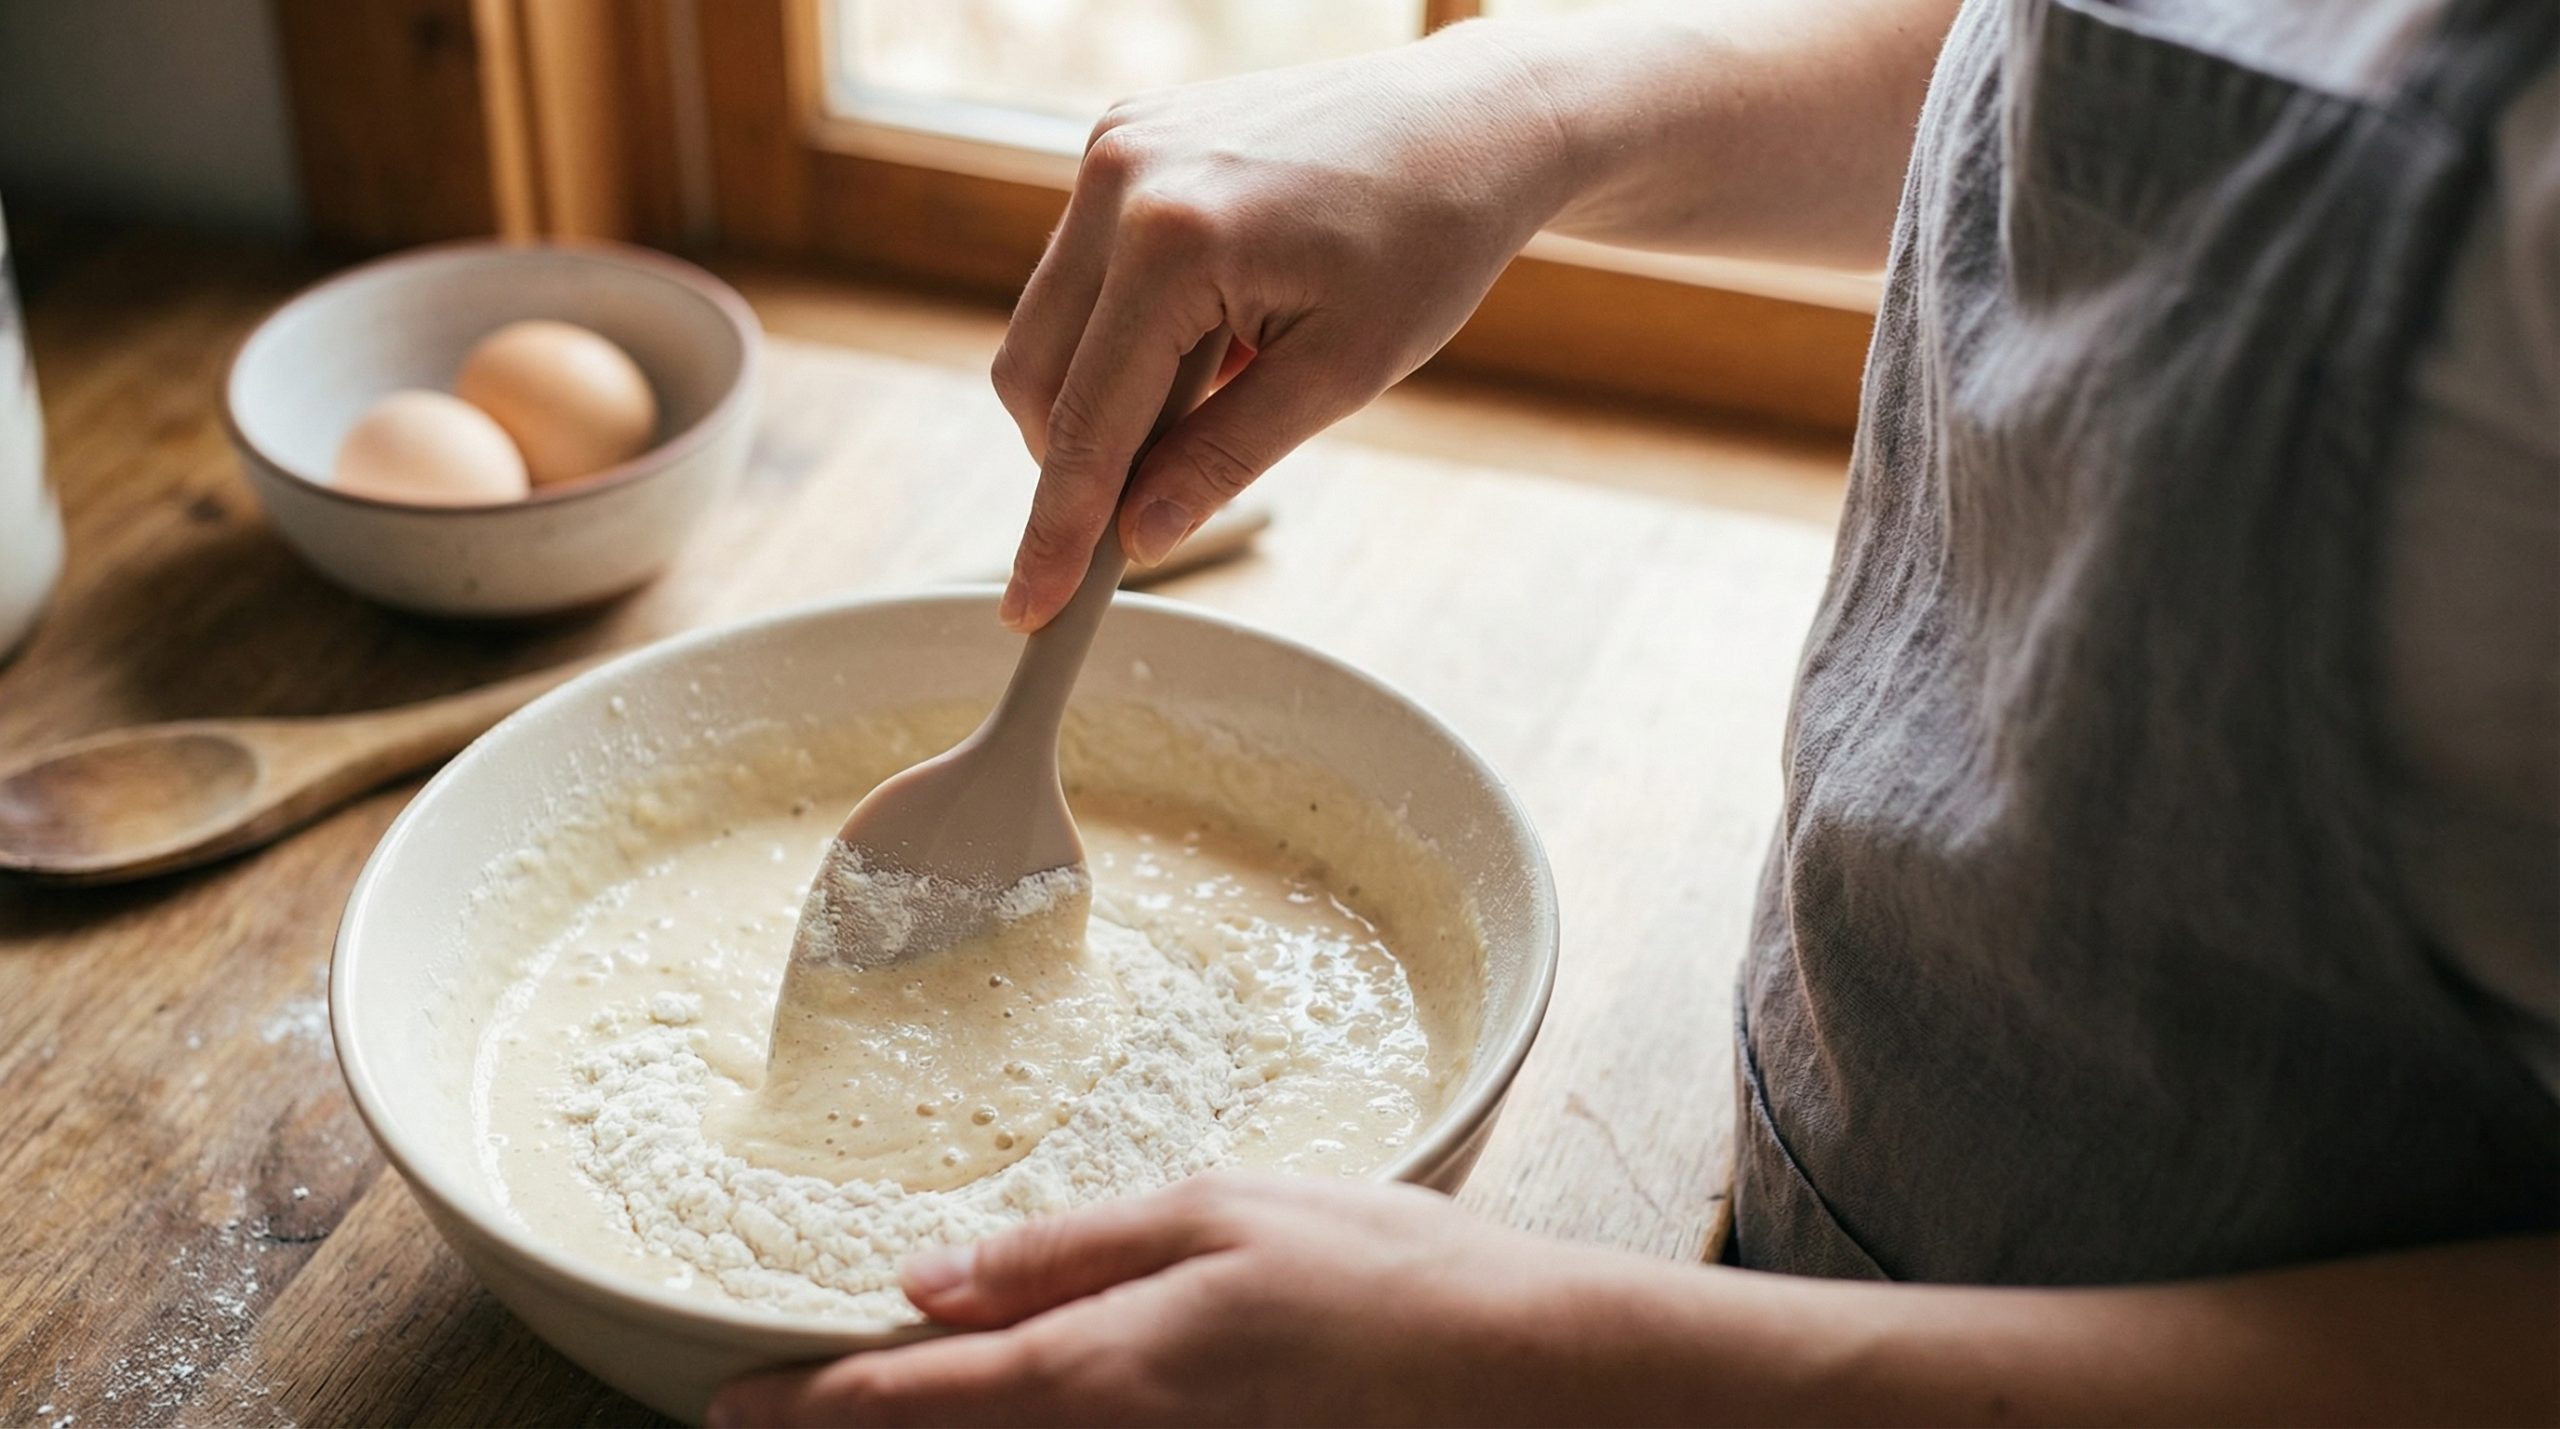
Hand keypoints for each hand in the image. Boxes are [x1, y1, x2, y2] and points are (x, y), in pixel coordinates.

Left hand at [708, 1173, 1592, 1426]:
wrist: (1526, 1375)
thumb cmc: (1384, 1274)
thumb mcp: (1216, 1217)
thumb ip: (1069, 1253)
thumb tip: (933, 1281)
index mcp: (1100, 1371)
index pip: (910, 1402)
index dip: (808, 1408)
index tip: (724, 1408)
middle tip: (773, 1408)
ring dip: (938, 1426)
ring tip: (875, 1394)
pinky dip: (1023, 1422)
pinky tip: (1020, 1385)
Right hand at [992, 26, 1577, 629]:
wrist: (1468, 123)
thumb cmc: (1428, 240)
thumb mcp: (1340, 373)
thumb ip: (1224, 458)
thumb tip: (1139, 537)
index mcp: (1174, 239)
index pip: (1088, 421)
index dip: (1058, 532)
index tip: (1031, 611)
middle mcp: (1120, 178)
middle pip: (1035, 374)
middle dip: (1078, 460)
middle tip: (1157, 503)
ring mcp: (1112, 147)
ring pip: (1049, 325)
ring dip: (1110, 392)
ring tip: (1228, 383)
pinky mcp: (1121, 138)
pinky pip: (1083, 271)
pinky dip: (1126, 332)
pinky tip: (1218, 332)